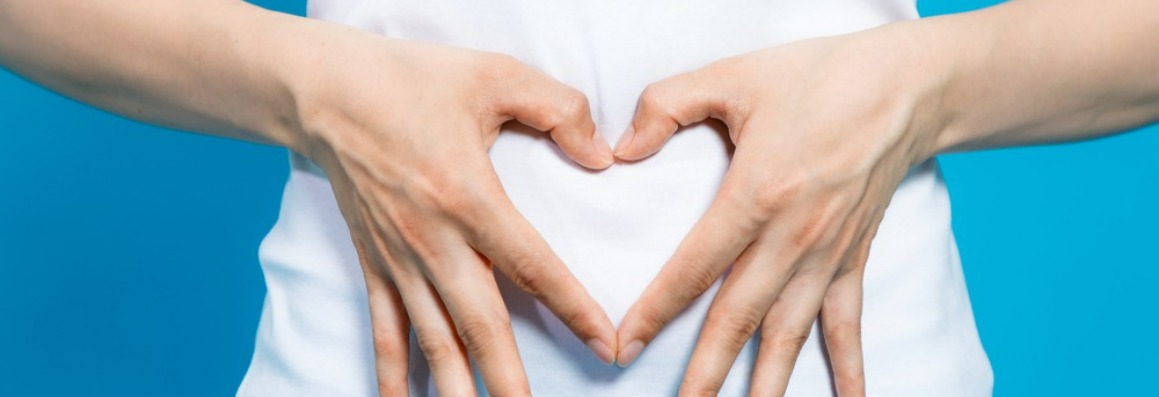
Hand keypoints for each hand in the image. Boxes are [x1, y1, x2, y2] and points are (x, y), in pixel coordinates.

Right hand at [290, 33, 617, 394]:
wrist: (324, 91)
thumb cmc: (410, 80)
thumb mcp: (494, 75)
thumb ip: (558, 110)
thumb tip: (602, 155)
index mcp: (468, 196)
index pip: (532, 266)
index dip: (573, 309)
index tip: (606, 345)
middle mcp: (432, 240)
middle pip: (481, 324)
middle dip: (510, 378)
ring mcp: (399, 259)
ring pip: (434, 338)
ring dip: (458, 388)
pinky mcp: (374, 263)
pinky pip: (384, 328)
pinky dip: (393, 372)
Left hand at [613, 26, 946, 395]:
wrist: (904, 87)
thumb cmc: (817, 78)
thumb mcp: (733, 76)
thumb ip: (667, 106)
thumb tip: (620, 149)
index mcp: (757, 195)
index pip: (694, 268)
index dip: (655, 310)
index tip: (624, 346)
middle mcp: (792, 238)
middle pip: (737, 318)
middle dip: (705, 371)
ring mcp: (826, 255)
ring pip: (788, 333)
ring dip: (766, 383)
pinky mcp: (853, 259)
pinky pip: (848, 324)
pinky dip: (849, 368)